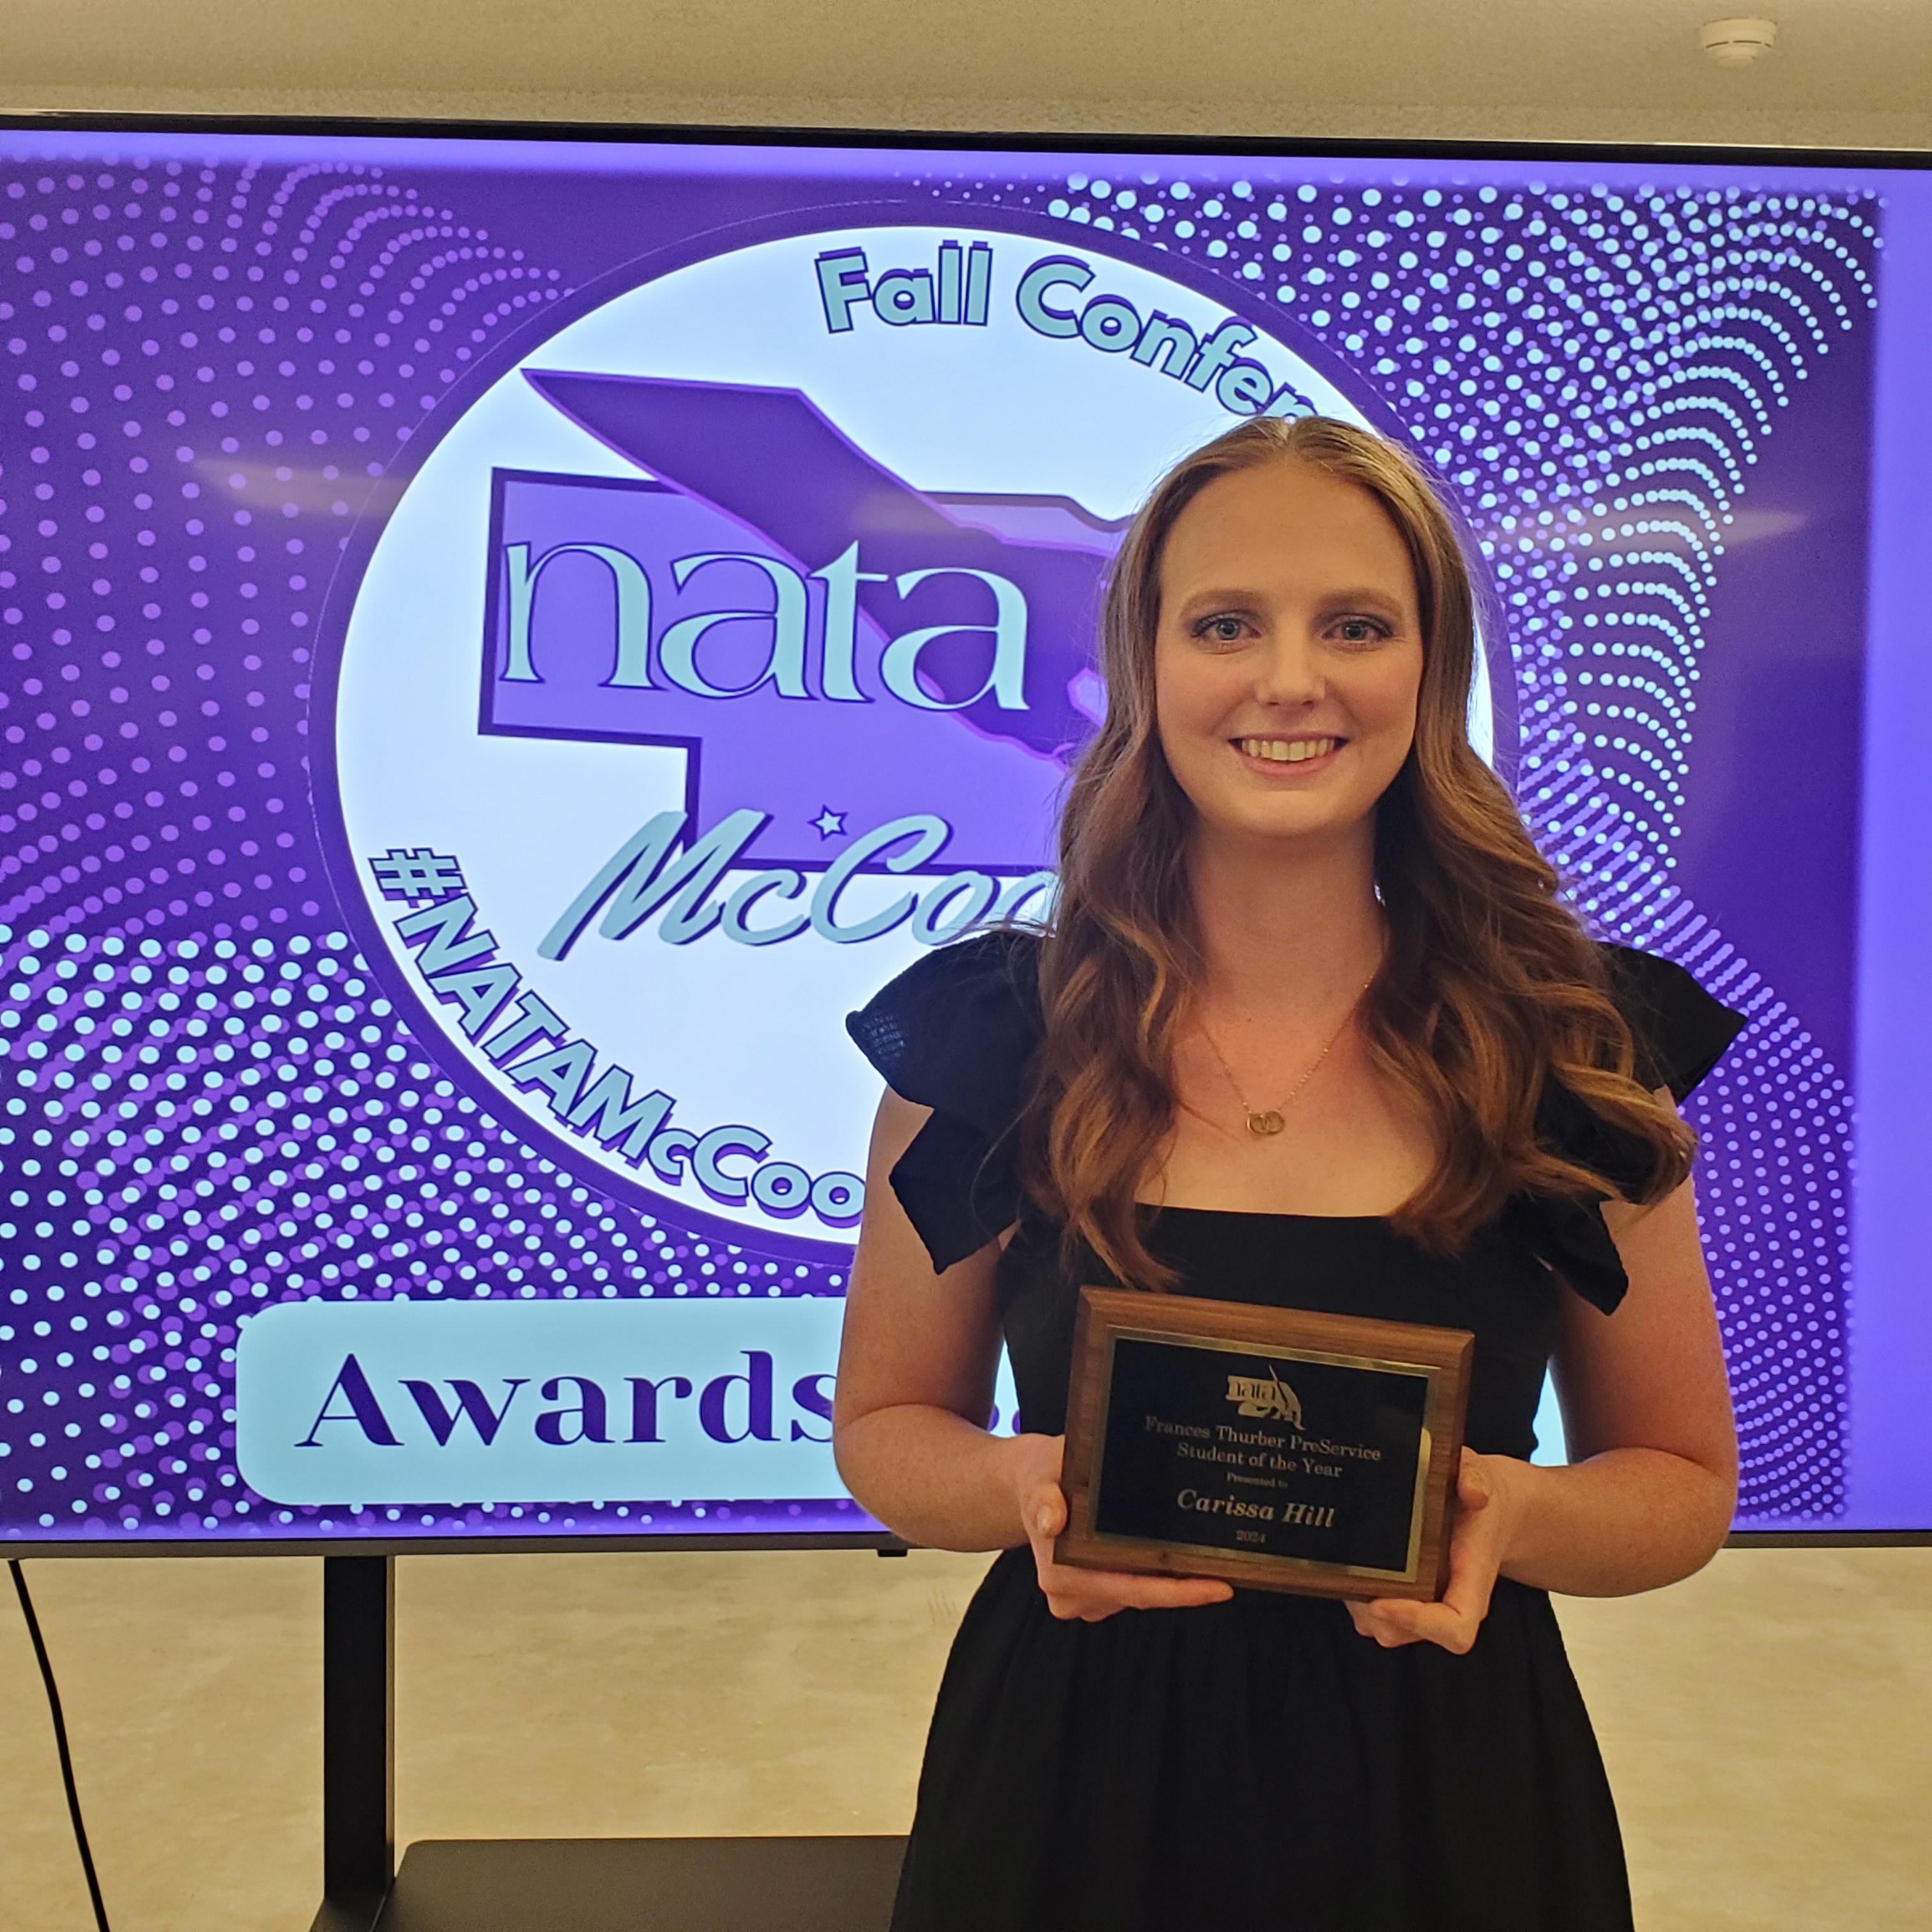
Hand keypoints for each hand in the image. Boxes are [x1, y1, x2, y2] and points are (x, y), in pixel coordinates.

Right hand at [1005, 1433, 1234, 1622]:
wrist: (1029, 1482)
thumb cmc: (1040, 1475)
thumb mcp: (1039, 1474)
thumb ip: (1045, 1495)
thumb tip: (1053, 1521)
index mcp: (1059, 1573)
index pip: (1129, 1589)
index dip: (1176, 1592)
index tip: (1218, 1588)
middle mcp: (1070, 1596)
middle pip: (1141, 1596)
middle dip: (1185, 1584)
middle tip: (1231, 1563)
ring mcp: (1083, 1599)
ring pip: (1140, 1594)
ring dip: (1172, 1577)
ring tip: (1210, 1552)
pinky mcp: (1095, 1593)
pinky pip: (1135, 1587)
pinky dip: (1157, 1572)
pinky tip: (1179, 1553)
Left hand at [1347, 1449, 1522, 1654]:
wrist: (1489, 1512)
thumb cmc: (1480, 1501)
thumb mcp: (1480, 1476)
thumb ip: (1476, 1477)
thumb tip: (1472, 1490)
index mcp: (1473, 1580)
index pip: (1455, 1628)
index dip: (1418, 1623)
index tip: (1382, 1603)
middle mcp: (1449, 1601)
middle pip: (1408, 1634)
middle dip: (1371, 1611)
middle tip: (1348, 1575)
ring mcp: (1426, 1605)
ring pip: (1386, 1630)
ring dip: (1360, 1607)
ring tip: (1345, 1569)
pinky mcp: (1406, 1600)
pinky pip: (1377, 1617)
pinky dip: (1358, 1599)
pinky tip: (1349, 1567)